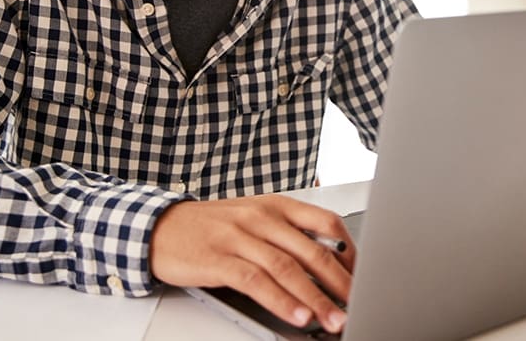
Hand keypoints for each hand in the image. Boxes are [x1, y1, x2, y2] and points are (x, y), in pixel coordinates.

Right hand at [149, 195, 355, 332]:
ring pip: (288, 269)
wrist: (160, 227)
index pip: (327, 222)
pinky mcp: (218, 259)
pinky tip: (296, 315)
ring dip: (316, 298)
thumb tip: (330, 261)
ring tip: (334, 318)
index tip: (365, 275)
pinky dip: (280, 301)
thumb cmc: (212, 226)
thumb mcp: (255, 219)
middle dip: (340, 282)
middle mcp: (262, 218)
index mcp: (277, 205)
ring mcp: (239, 237)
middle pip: (312, 250)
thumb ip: (290, 235)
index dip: (350, 251)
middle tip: (359, 303)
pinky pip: (256, 282)